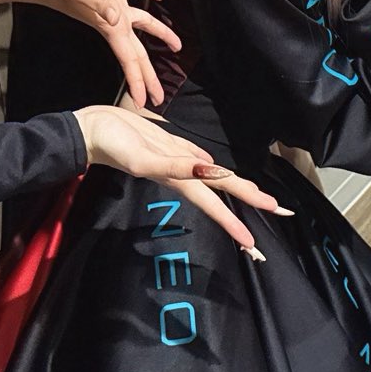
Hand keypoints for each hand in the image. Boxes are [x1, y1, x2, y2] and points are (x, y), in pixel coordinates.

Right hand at [19, 0, 178, 107]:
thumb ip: (99, 2)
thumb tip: (118, 16)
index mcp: (109, 26)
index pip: (129, 59)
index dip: (138, 82)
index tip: (145, 102)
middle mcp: (113, 21)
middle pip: (136, 53)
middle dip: (148, 77)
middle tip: (158, 97)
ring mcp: (112, 7)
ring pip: (143, 23)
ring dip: (160, 34)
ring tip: (176, 45)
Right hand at [74, 105, 288, 253]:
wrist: (90, 130)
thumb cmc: (113, 146)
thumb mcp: (142, 159)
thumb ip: (172, 166)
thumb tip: (207, 169)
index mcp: (179, 178)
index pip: (214, 203)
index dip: (233, 221)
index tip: (252, 241)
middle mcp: (182, 172)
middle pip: (223, 189)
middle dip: (250, 201)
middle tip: (280, 210)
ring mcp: (176, 159)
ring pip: (213, 175)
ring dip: (235, 187)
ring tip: (257, 195)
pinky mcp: (168, 145)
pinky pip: (194, 157)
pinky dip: (208, 165)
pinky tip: (213, 167)